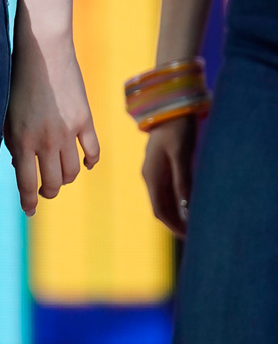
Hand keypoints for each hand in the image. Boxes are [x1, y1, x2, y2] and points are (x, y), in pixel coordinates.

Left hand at [4, 31, 98, 215]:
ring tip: (60, 177)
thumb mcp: (6, 113)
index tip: (30, 210)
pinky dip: (90, 162)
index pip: (27, 183)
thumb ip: (13, 141)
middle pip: (54, 183)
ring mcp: (68, 131)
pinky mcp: (85, 120)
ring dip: (66, 179)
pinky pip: (93, 152)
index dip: (29, 201)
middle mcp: (46, 141)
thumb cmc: (17, 79)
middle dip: (48, 192)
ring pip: (73, 172)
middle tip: (45, 191)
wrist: (42, 50)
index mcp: (22, 140)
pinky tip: (86, 164)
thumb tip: (21, 166)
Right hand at [142, 115, 196, 237]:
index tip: (190, 238)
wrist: (169, 105)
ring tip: (193, 222)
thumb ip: (182, 181)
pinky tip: (188, 203)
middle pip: (161, 207)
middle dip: (176, 223)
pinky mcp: (160, 164)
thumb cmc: (177, 129)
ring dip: (176, 213)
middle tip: (195, 235)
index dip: (174, 226)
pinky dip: (176, 201)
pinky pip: (166, 189)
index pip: (160, 211)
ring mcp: (153, 170)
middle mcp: (149, 176)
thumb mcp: (181, 155)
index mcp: (152, 176)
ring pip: (163, 199)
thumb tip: (185, 208)